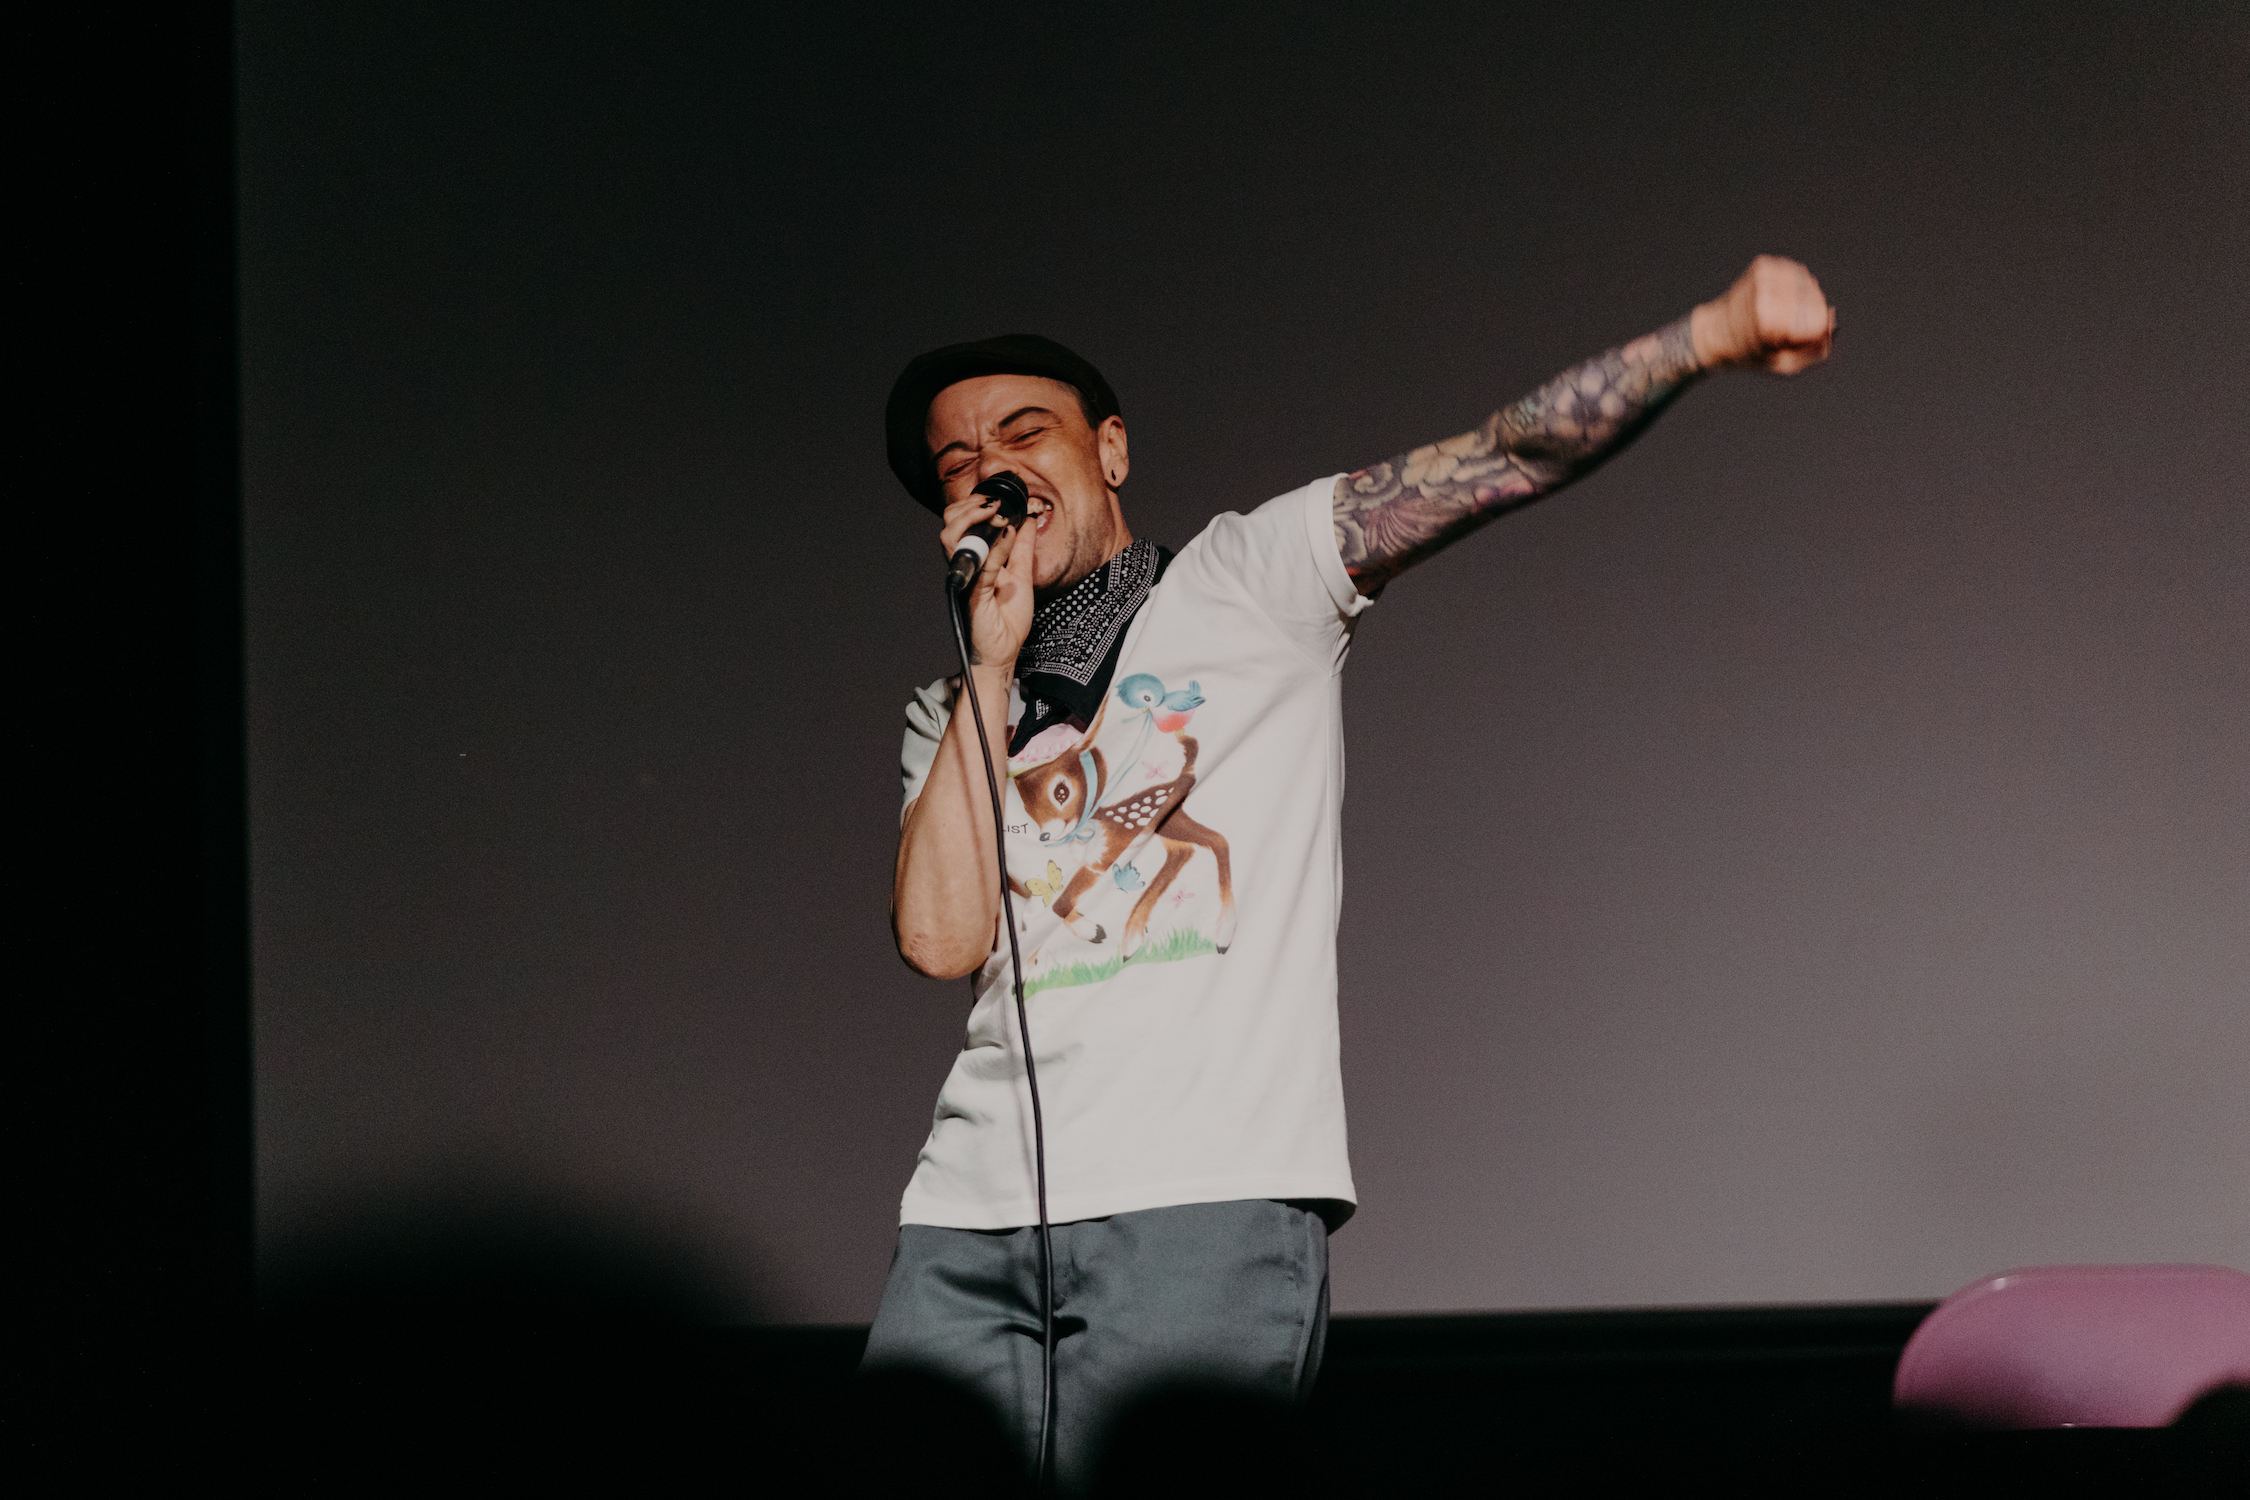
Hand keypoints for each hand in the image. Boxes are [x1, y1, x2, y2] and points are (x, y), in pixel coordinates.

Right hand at [940, 491, 1035, 671]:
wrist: (1004, 652)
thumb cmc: (1007, 621)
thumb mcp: (1022, 577)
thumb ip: (1023, 550)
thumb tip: (1028, 521)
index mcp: (974, 562)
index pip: (961, 525)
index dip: (975, 506)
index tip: (1000, 499)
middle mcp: (965, 568)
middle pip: (949, 526)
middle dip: (968, 507)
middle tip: (995, 504)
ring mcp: (966, 580)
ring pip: (952, 539)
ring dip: (974, 519)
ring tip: (998, 515)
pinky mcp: (973, 595)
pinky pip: (981, 566)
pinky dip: (995, 547)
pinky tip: (1008, 535)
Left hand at [1692, 255, 1834, 374]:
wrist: (1714, 333)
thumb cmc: (1751, 353)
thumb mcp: (1784, 365)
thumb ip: (1817, 350)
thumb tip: (1832, 321)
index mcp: (1768, 318)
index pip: (1818, 322)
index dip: (1808, 336)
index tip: (1784, 341)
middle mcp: (1766, 291)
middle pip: (1818, 303)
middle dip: (1807, 319)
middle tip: (1779, 330)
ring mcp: (1766, 273)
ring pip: (1812, 287)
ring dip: (1802, 303)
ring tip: (1777, 315)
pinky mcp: (1765, 264)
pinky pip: (1799, 276)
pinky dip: (1794, 291)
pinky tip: (1775, 301)